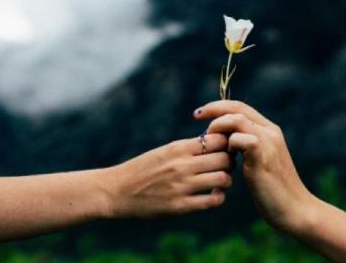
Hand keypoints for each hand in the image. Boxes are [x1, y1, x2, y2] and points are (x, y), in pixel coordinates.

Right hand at [100, 134, 232, 218]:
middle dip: (230, 162)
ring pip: (223, 179)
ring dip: (226, 180)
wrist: (116, 191)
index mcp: (178, 148)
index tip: (224, 149)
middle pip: (224, 159)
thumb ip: (188, 148)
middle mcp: (182, 165)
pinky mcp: (180, 206)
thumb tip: (216, 142)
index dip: (227, 144)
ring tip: (219, 181)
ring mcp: (182, 186)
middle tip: (226, 166)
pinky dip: (218, 197)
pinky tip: (213, 195)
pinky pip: (213, 201)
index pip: (218, 140)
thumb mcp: (164, 151)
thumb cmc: (142, 169)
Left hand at [194, 101, 317, 234]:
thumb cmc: (274, 190)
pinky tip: (226, 160)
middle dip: (213, 110)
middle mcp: (270, 132)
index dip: (218, 107)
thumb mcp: (259, 163)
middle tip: (196, 117)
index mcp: (269, 131)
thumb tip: (225, 142)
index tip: (200, 114)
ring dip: (218, 128)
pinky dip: (227, 145)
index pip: (241, 107)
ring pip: (236, 119)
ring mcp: (268, 142)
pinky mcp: (262, 157)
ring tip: (209, 142)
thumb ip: (246, 148)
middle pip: (237, 108)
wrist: (295, 209)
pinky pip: (239, 139)